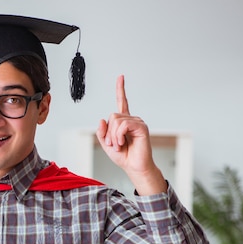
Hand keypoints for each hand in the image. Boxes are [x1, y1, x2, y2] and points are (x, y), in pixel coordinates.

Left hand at [96, 75, 166, 194]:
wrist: (134, 167)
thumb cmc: (123, 156)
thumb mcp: (106, 144)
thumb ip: (102, 133)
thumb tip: (102, 120)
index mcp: (123, 122)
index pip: (122, 102)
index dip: (121, 89)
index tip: (121, 76)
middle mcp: (131, 119)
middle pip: (112, 116)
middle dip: (108, 132)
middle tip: (113, 145)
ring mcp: (137, 122)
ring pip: (116, 120)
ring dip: (113, 136)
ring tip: (118, 145)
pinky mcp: (141, 127)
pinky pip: (123, 125)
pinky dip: (118, 136)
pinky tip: (122, 143)